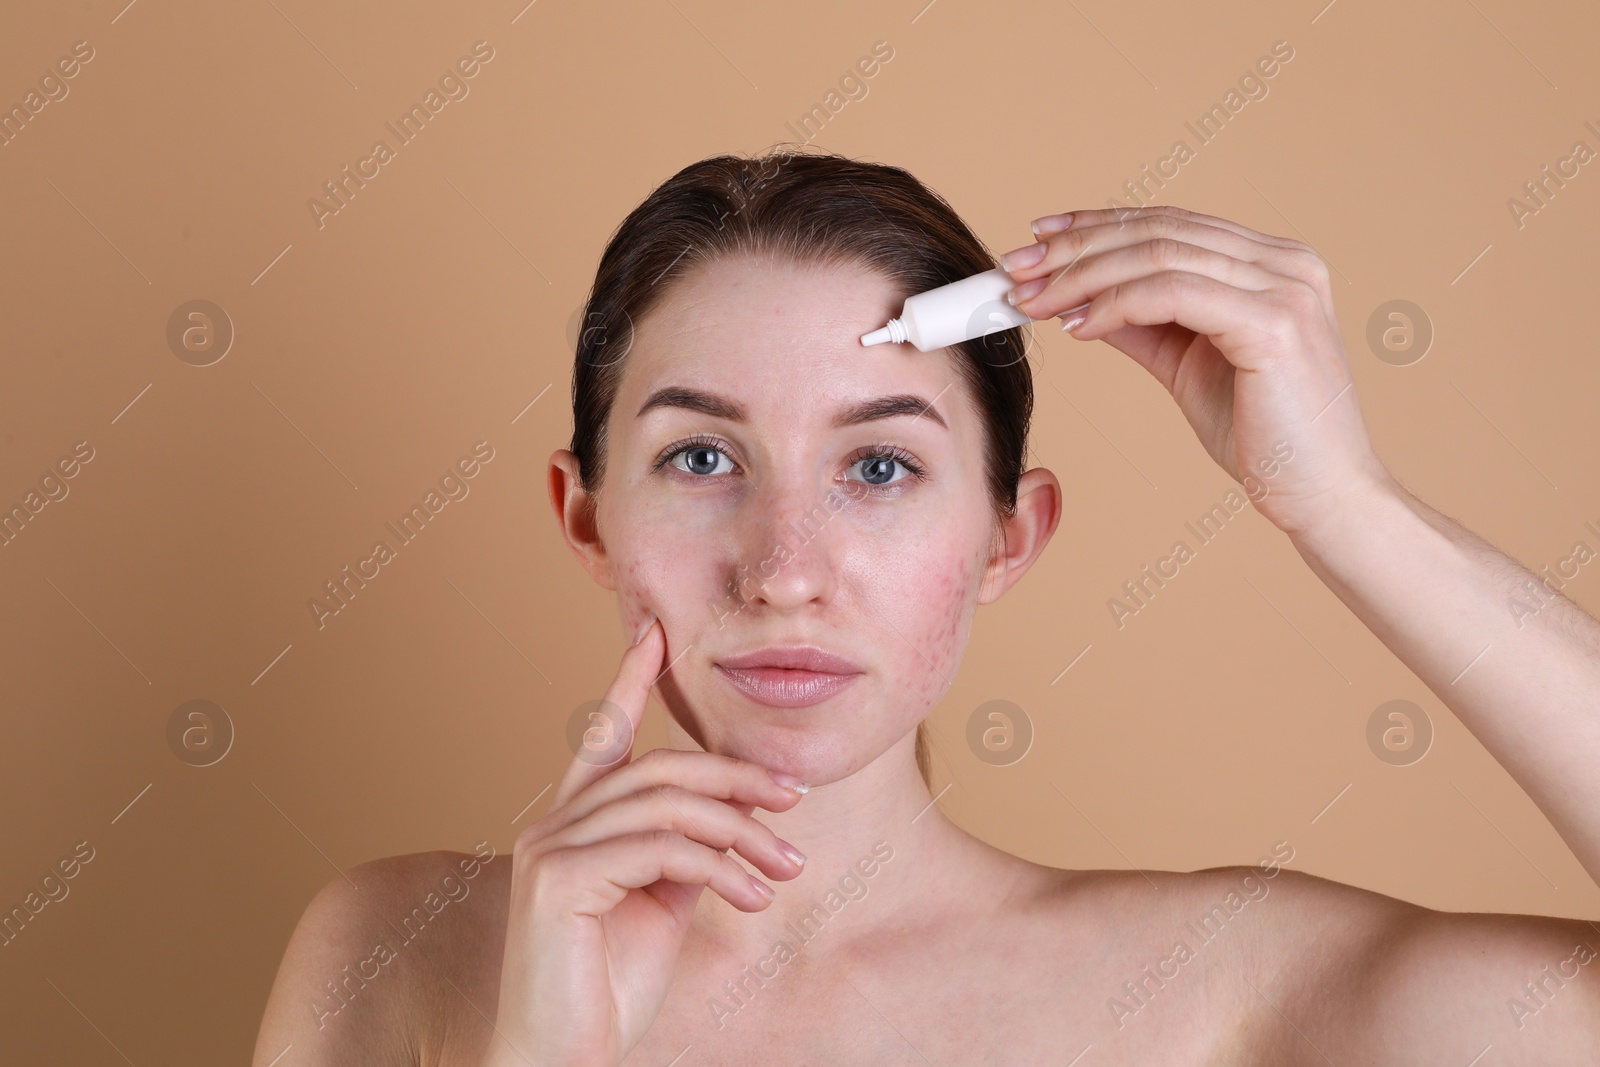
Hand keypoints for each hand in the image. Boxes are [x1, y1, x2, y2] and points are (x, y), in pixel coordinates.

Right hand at [483, 619, 808, 1066]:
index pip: (602, 736)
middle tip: (797, 798)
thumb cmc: (610, 988)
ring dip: (742, 832)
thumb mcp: (662, 906)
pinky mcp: (556, 879)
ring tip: (788, 868)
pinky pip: (657, 847)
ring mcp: (549, 848)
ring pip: (667, 804)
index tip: (657, 634)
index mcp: (574, 824)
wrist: (564, 1058)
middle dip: (736, 777)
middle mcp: (553, 824)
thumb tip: (734, 816)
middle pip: (660, 768)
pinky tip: (753, 897)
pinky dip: (717, 865)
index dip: (628, 681)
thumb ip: (684, 852)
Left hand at [1000, 205, 1394, 536]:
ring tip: (1032, 301)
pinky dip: (1115, 305)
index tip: (1038, 240)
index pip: (1171, 223)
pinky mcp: (1274, 323)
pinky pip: (1173, 294)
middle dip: (1076, 247)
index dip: (1098, 225)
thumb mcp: (1187, 364)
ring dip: (1082, 276)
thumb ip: (1143, 324)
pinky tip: (1078, 326)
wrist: (1320, 495)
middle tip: (1016, 269)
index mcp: (1273, 263)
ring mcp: (1285, 287)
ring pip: (1160, 255)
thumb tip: (1081, 299)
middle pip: (1160, 230)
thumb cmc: (1263, 436)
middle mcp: (1286, 262)